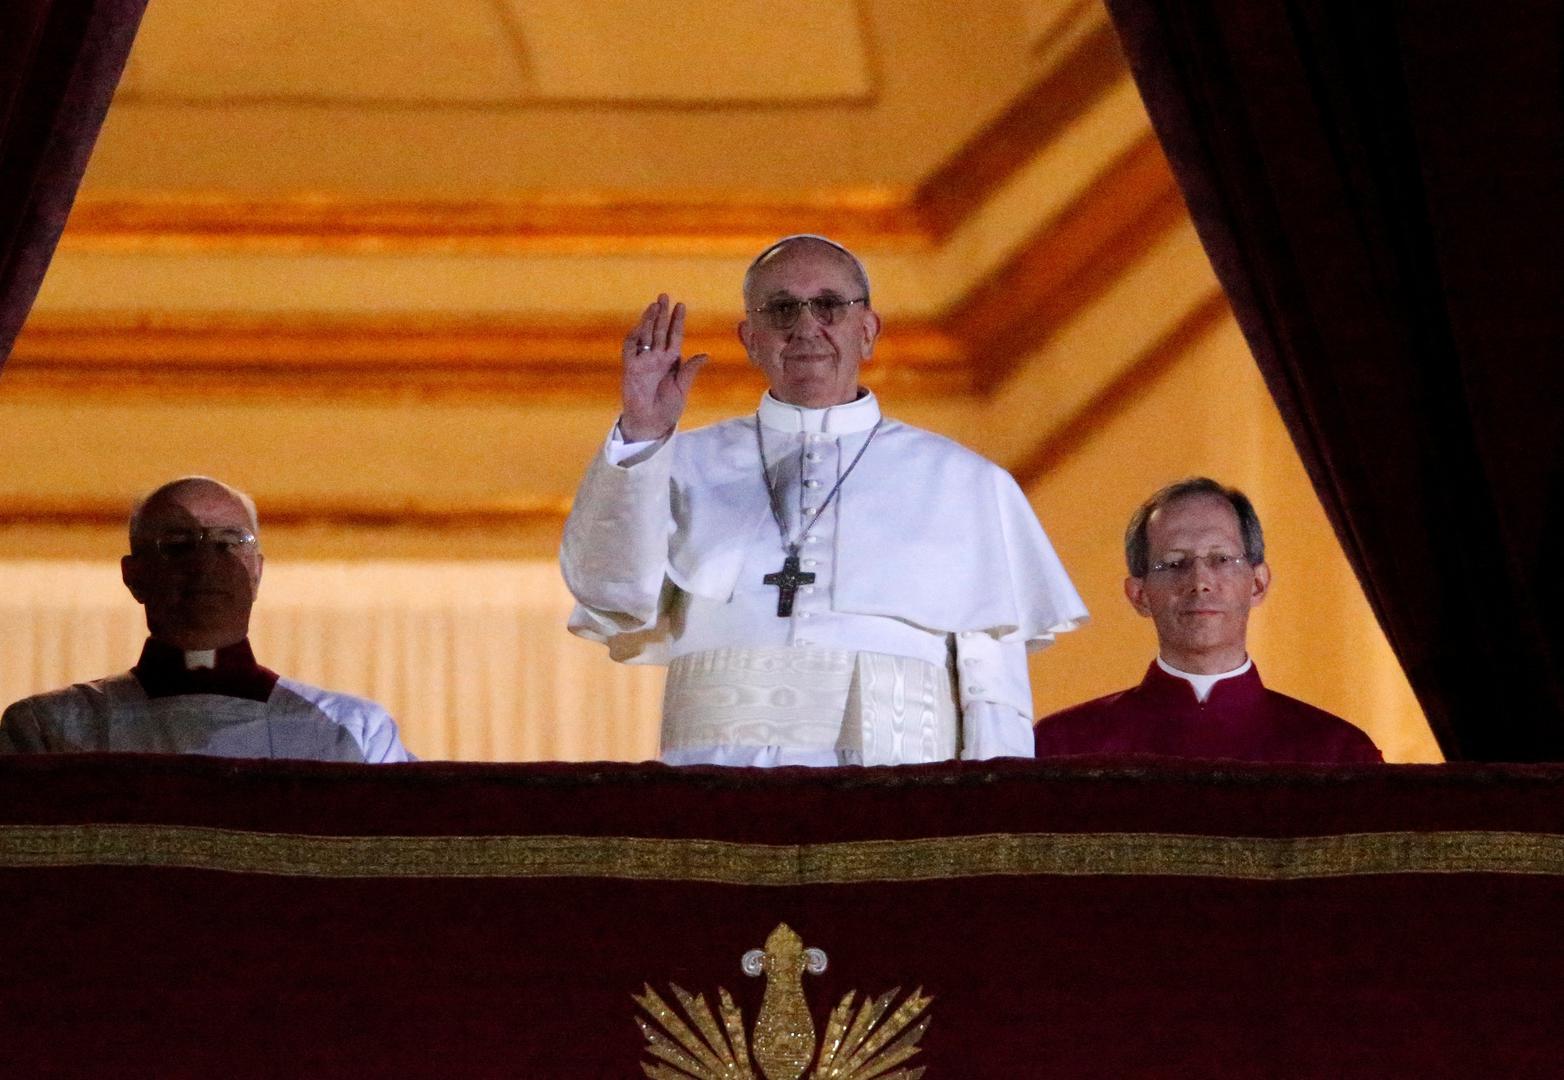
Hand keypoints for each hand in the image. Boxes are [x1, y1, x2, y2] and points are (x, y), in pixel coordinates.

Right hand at [619, 294, 707, 441]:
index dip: (677, 321)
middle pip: (659, 331)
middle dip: (662, 314)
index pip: (674, 336)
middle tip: (665, 296)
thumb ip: (690, 371)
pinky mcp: (630, 368)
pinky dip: (635, 336)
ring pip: (645, 335)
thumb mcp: (682, 388)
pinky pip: (631, 348)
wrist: (650, 423)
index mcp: (671, 361)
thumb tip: (705, 355)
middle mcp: (656, 358)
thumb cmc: (667, 408)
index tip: (681, 305)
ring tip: (654, 305)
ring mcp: (643, 361)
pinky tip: (640, 324)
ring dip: (649, 320)